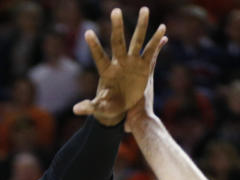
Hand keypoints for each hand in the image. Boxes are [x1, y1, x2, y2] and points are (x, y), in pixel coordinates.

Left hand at [73, 7, 166, 126]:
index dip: (94, 46)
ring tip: (145, 9)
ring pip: (137, 41)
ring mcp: (131, 63)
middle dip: (117, 27)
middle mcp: (119, 63)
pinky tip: (163, 29)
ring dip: (141, 26)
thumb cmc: (107, 107)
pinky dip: (157, 42)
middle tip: (115, 11)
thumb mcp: (99, 108)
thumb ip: (90, 106)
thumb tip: (76, 110)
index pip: (99, 56)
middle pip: (118, 42)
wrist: (121, 107)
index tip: (87, 32)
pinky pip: (151, 52)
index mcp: (106, 71)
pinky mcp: (143, 67)